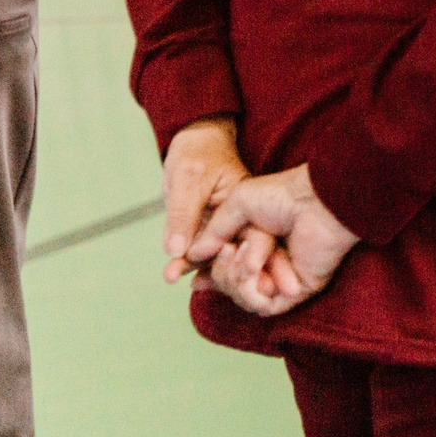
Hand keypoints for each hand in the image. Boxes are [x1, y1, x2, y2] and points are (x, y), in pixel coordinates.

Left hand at [161, 116, 248, 282]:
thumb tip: (178, 251)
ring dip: (207, 273)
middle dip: (240, 276)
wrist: (193, 140)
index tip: (251, 283)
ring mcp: (226, 224)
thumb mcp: (189, 181)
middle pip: (244, 251)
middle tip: (232, 296)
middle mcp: (241, 216)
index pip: (257, 236)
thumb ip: (184, 216)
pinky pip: (203, 251)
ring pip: (220, 255)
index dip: (256, 261)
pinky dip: (192, 265)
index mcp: (247, 202)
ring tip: (187, 285)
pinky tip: (178, 278)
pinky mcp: (210, 228)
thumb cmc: (196, 154)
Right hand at [187, 164, 358, 316]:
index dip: (208, 274)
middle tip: (228, 249)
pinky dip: (249, 289)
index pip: (227, 268)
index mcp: (259, 242)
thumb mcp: (237, 203)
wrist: (317, 200)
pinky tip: (251, 267)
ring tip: (244, 253)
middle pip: (229, 285)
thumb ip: (214, 230)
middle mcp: (271, 262)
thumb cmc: (283, 195)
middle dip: (220, 271)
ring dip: (234, 277)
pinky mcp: (297, 290)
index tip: (191, 277)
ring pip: (242, 296)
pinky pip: (262, 306)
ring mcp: (284, 277)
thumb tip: (192, 253)